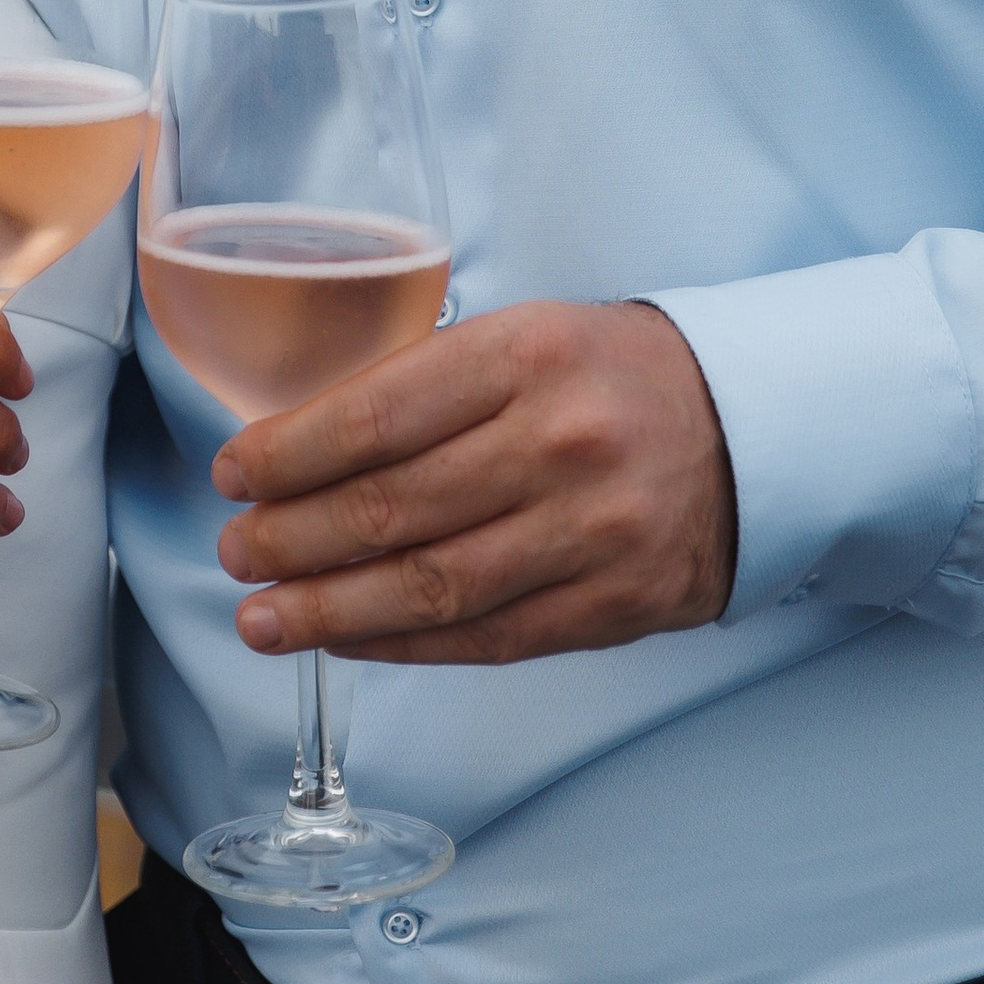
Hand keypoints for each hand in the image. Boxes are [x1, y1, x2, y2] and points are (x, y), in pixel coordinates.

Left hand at [212, 299, 734, 663]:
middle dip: (290, 539)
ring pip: (429, 589)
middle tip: (235, 552)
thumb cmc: (607, 378)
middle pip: (390, 509)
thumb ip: (422, 387)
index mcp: (526, 356)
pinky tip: (345, 638)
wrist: (751, 430)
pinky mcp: (614, 606)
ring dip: (328, 610)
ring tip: (260, 617)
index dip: (287, 456)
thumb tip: (296, 451)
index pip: (374, 416)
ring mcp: (592, 534)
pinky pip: (485, 638)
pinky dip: (401, 646)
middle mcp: (560, 444)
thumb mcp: (521, 337)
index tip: (232, 474)